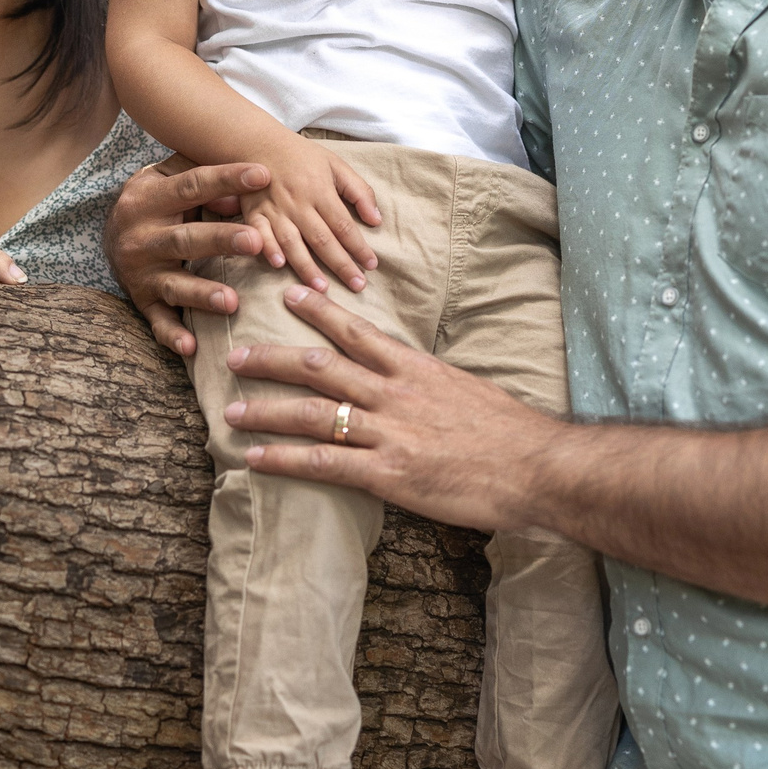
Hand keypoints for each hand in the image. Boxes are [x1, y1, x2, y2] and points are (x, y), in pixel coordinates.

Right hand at [106, 157, 273, 355]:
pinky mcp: (142, 301)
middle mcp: (140, 237)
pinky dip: (173, 335)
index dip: (226, 179)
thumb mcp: (170, 178)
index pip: (192, 186)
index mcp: (148, 198)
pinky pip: (158, 321)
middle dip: (221, 240)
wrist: (109, 233)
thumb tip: (239, 194)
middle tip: (255, 241)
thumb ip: (202, 178)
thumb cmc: (158, 198)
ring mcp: (140, 273)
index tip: (263, 175)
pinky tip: (192, 347)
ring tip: (232, 301)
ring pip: (174, 284)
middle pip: (185, 239)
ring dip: (202, 294)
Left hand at [223, 284, 561, 535]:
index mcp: (415, 369)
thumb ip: (428, 385)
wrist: (536, 467)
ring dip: (267, 410)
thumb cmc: (509, 433)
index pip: (357, 331)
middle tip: (236, 354)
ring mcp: (389, 433)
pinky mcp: (388, 473)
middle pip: (320, 367)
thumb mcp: (466, 391)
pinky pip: (324, 463)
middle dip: (272, 359)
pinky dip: (285, 459)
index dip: (319, 312)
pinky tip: (256, 459)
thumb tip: (407, 380)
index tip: (288, 295)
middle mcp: (395, 394)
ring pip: (313, 413)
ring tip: (231, 410)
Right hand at [238, 136, 380, 295]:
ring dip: (307, 266)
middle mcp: (298, 202)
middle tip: (357, 286)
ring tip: (322, 289)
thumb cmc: (301, 156)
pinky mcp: (253, 213)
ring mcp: (274, 209)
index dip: (358, 247)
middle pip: (322, 238)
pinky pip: (260, 234)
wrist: (258, 142)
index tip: (372, 265)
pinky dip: (268, 249)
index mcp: (320, 190)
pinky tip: (278, 266)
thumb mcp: (336, 164)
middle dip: (340, 264)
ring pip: (292, 242)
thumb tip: (376, 220)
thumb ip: (359, 191)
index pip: (344, 224)